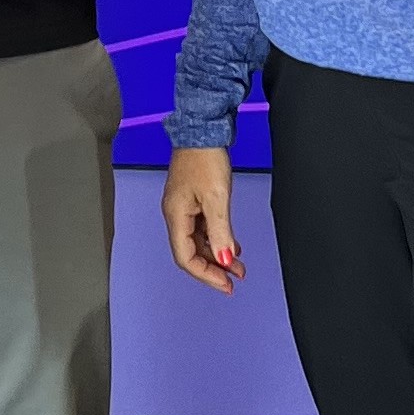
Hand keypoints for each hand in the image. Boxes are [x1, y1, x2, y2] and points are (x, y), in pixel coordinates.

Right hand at [162, 146, 243, 294]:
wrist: (203, 129)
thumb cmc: (205, 158)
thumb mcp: (216, 198)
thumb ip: (220, 232)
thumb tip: (225, 261)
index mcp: (175, 216)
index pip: (186, 257)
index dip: (206, 274)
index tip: (226, 285)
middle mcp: (175, 214)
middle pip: (191, 252)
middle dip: (214, 268)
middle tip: (235, 280)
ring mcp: (183, 207)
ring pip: (198, 241)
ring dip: (217, 255)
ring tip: (238, 266)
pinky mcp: (192, 199)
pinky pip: (202, 228)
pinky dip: (216, 239)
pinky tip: (231, 245)